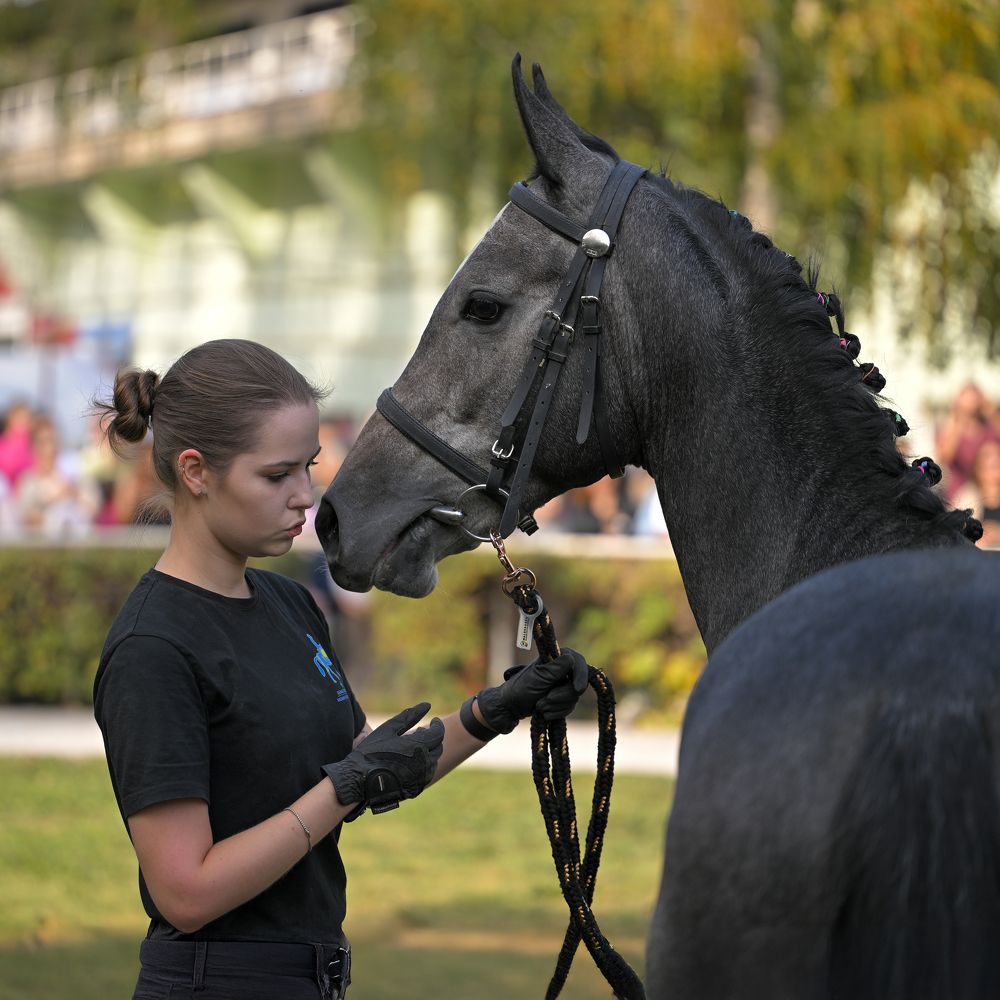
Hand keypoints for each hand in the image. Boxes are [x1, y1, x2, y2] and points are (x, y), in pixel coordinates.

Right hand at [322, 703, 443, 814]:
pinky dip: (423, 765)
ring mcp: (421, 778)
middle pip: (438, 747)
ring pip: (433, 761)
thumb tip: (427, 705)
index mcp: (419, 746)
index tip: (434, 720)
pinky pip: (426, 774)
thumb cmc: (371, 752)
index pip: (439, 733)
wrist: (358, 782)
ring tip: (413, 747)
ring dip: (428, 752)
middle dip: (433, 738)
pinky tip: (409, 762)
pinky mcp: (416, 789)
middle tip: (421, 732)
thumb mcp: (389, 729)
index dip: (438, 725)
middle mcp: (424, 763)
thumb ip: (410, 716)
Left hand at [476, 648, 589, 734]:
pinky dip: (557, 712)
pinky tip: (544, 713)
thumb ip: (555, 669)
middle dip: (561, 696)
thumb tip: (571, 658)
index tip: (577, 689)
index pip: (577, 662)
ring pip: (573, 698)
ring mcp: (562, 685)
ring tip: (540, 706)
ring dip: (557, 706)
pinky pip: (569, 707)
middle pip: (576, 683)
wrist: (510, 708)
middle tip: (545, 699)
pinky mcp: (561, 699)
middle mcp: (561, 670)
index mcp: (555, 658)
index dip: (580, 675)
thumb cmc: (520, 689)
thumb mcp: (538, 678)